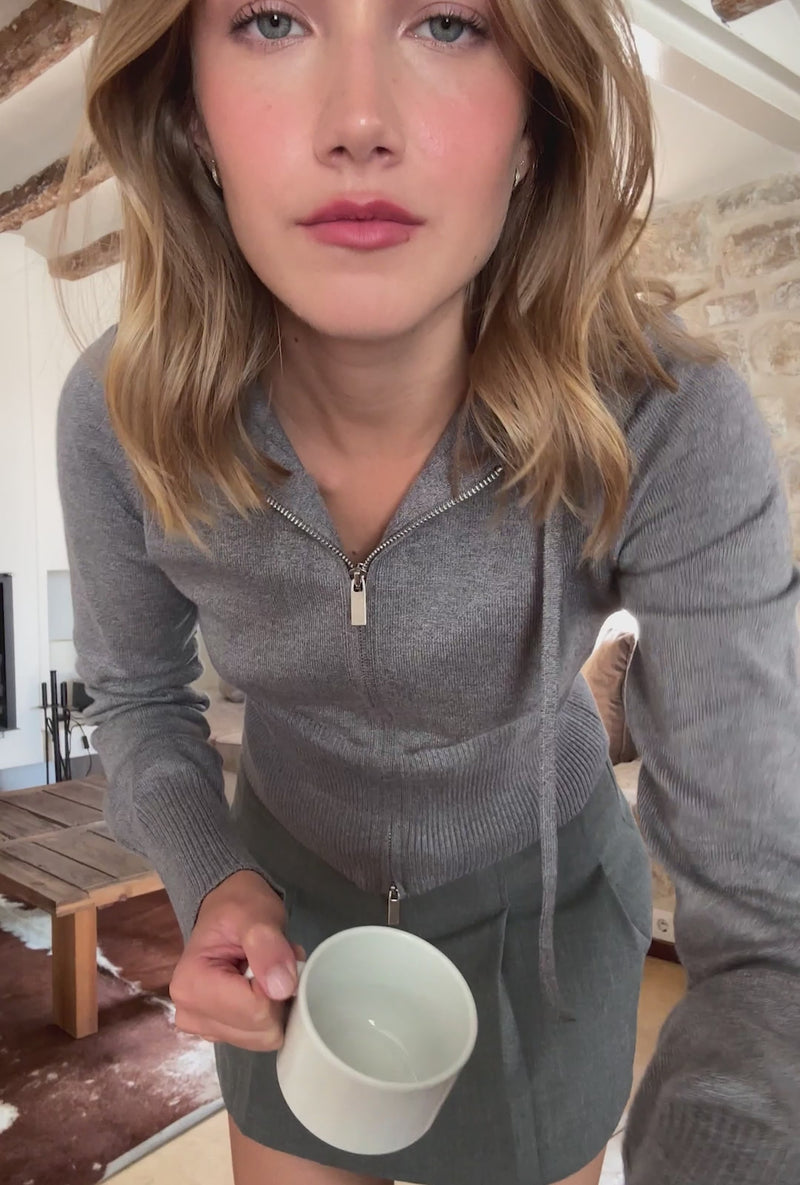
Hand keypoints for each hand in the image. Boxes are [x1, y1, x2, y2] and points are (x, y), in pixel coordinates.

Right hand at [170, 870, 304, 1050]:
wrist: (227, 907)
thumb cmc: (239, 906)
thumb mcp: (257, 914)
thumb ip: (268, 946)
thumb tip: (281, 988)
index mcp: (192, 985)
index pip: (256, 1010)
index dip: (278, 986)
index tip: (277, 957)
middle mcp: (190, 1014)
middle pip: (259, 1032)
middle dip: (278, 998)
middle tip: (276, 963)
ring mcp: (203, 1027)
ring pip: (262, 1039)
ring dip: (276, 1005)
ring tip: (268, 971)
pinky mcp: (217, 1031)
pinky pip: (258, 1037)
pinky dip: (269, 1013)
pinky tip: (261, 986)